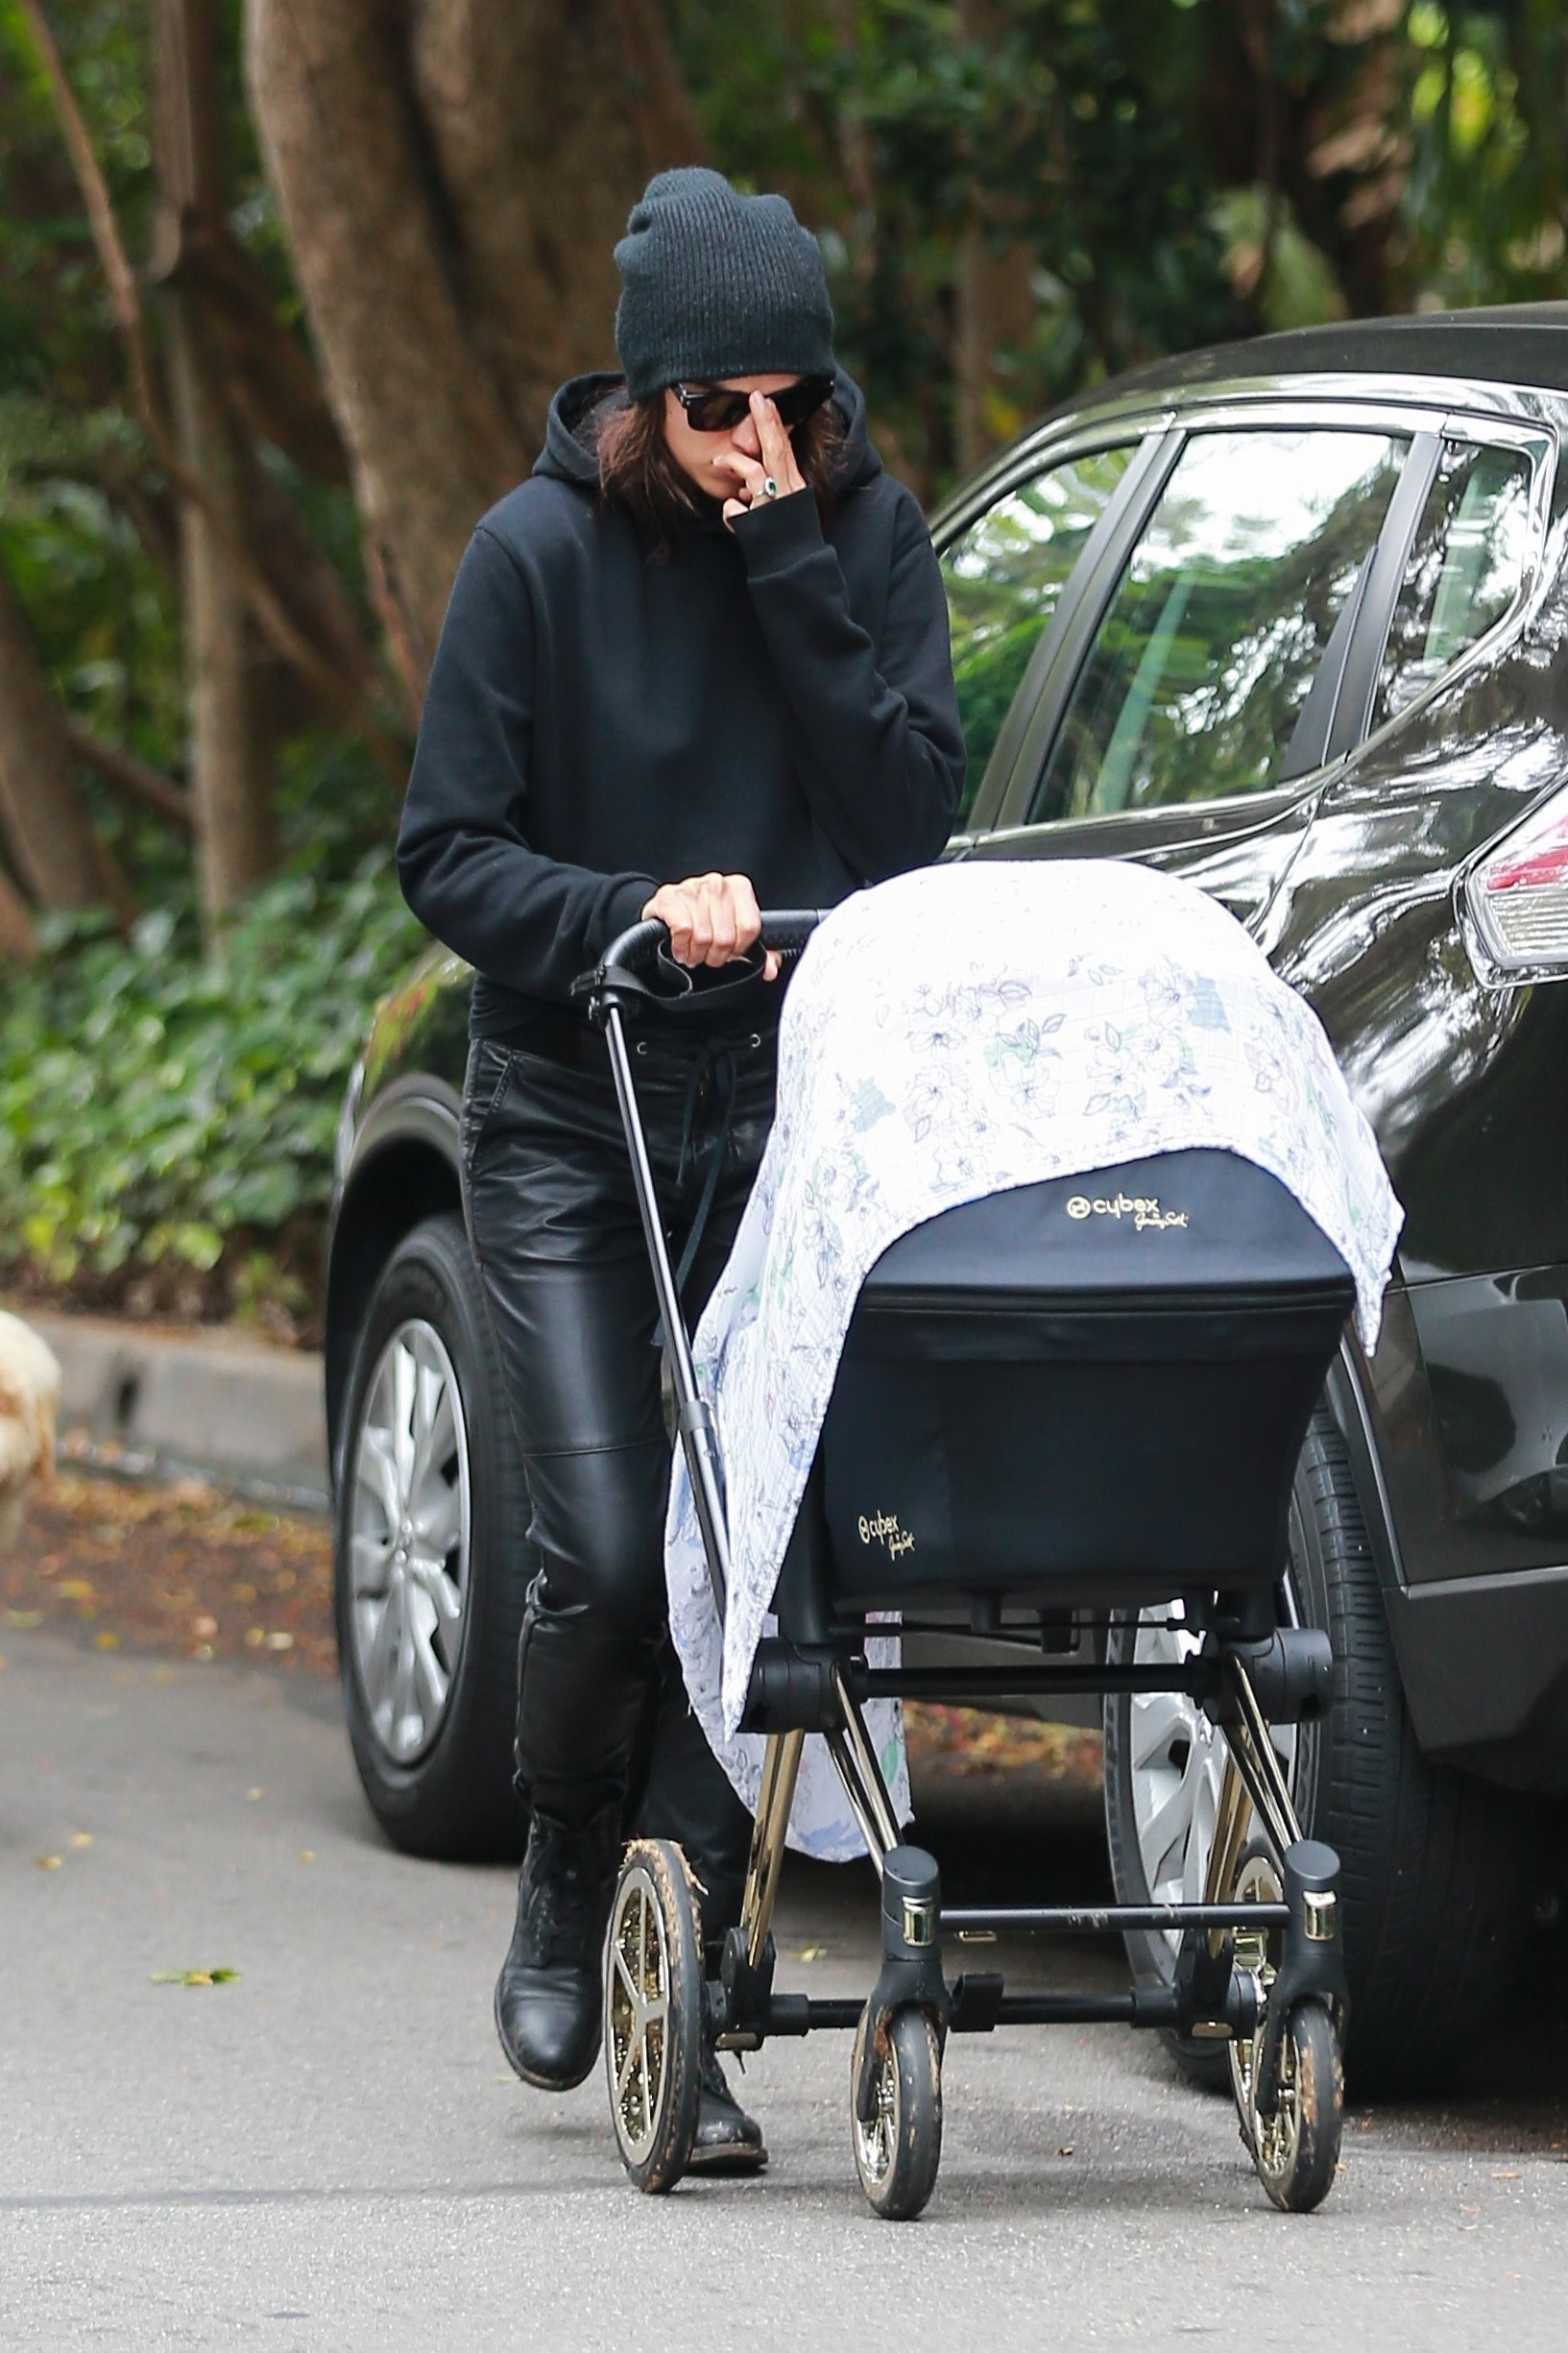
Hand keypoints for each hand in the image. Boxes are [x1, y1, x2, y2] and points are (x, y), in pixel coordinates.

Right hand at [642, 873, 779, 979]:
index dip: (739, 949)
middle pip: (725, 937)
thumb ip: (760, 952)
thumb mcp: (734, 933)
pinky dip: (681, 946)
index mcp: (739, 888)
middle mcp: (718, 884)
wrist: (668, 910)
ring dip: (696, 954)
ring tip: (693, 954)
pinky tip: (680, 948)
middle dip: (715, 956)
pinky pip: (682, 930)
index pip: (749, 928)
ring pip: (703, 936)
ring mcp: (693, 887)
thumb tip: (770, 970)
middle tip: (707, 956)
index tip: (730, 952)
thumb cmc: (704, 921)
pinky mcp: (669, 897)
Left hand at [713, 392, 807, 529]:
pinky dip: (731, 512)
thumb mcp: (782, 507)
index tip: (763, 400)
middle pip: (776, 451)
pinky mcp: (759, 524)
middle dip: (766, 424)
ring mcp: (773, 507)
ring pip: (753, 474)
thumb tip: (747, 480)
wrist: (794, 571)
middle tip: (756, 398)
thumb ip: (768, 488)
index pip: (784, 449)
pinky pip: (735, 508)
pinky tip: (735, 519)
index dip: (774, 424)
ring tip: (718, 461)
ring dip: (735, 465)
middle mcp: (788, 493)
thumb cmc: (787, 539)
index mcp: (795, 487)